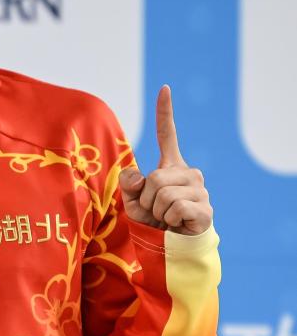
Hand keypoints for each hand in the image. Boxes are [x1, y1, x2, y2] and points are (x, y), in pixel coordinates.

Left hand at [118, 85, 211, 234]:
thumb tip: (138, 176)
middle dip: (145, 199)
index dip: (164, 111)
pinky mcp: (206, 209)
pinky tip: (177, 224)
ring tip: (164, 218)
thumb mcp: (132, 201)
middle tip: (153, 211)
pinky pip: (174, 208)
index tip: (164, 88)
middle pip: (155, 178)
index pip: (166, 134)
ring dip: (155, 211)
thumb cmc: (152, 221)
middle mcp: (189, 173)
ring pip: (163, 194)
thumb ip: (130, 185)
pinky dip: (168, 220)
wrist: (170, 247)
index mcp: (170, 166)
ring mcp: (200, 190)